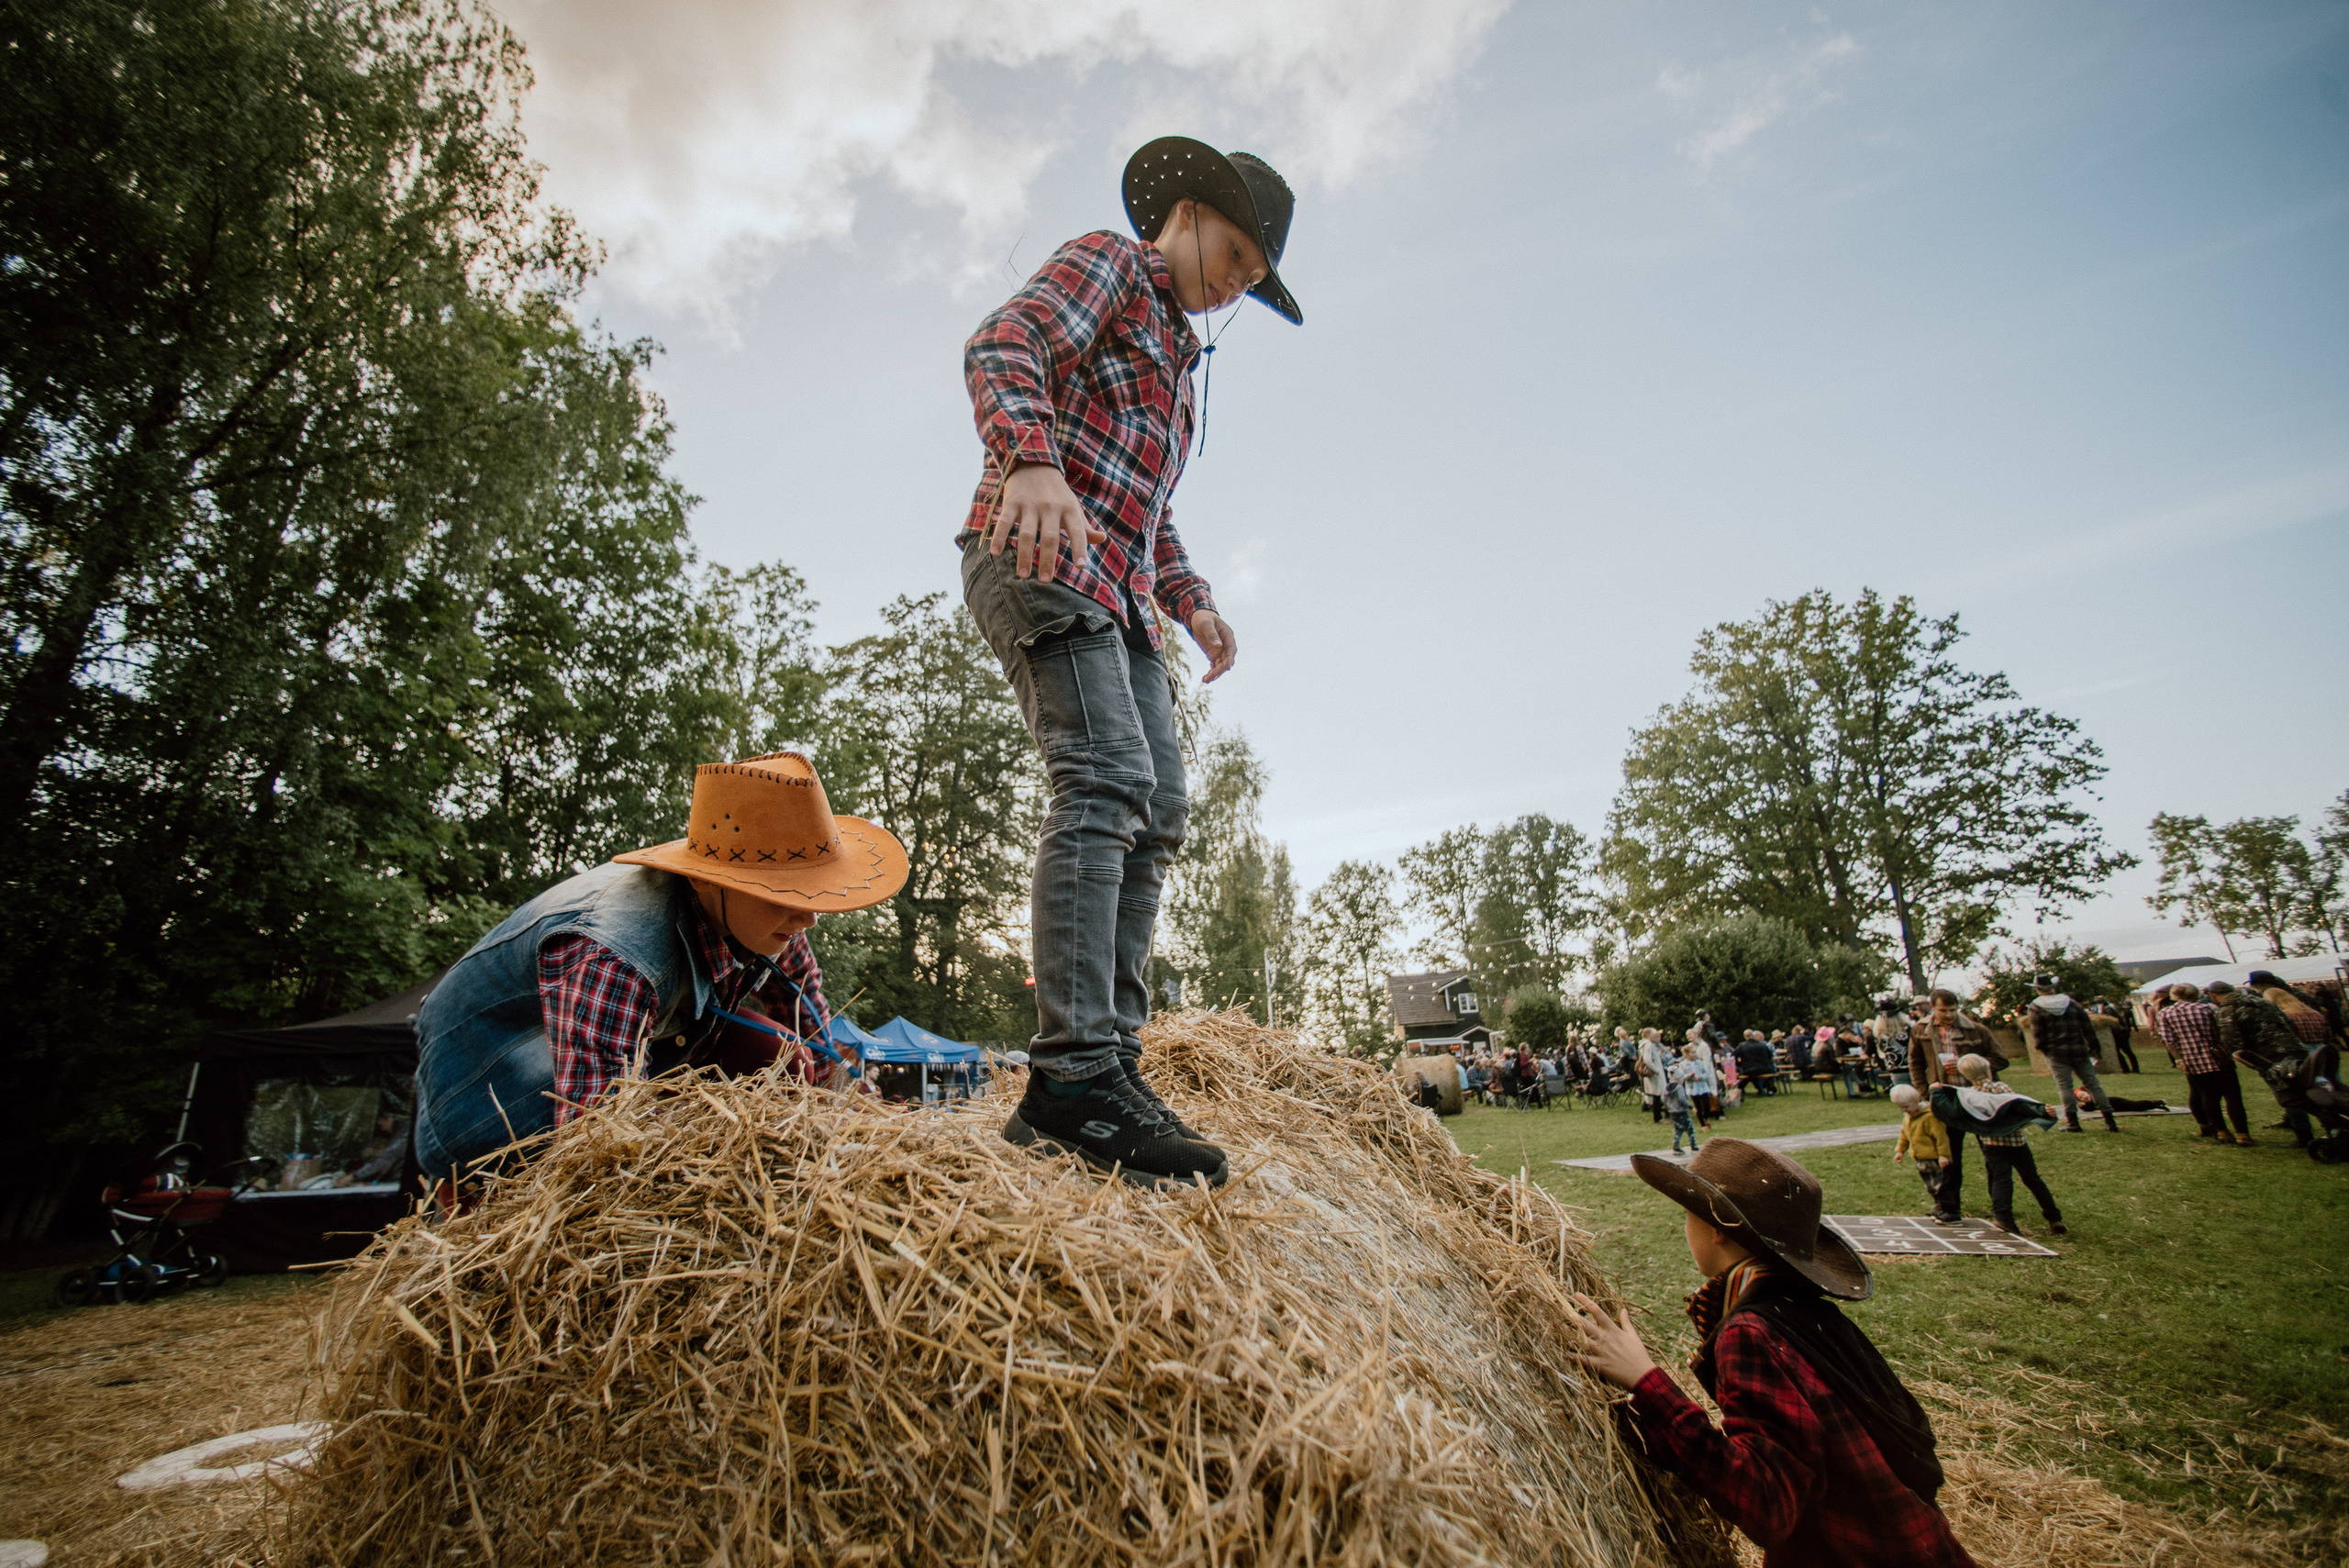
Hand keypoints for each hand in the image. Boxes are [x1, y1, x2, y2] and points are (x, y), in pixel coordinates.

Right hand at [988, 463, 1105, 581]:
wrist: (1034, 463)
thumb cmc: (1057, 493)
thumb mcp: (1072, 506)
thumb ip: (1084, 526)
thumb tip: (1102, 539)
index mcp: (1069, 509)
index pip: (1077, 531)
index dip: (1080, 548)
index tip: (1081, 567)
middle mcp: (1051, 507)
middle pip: (1049, 537)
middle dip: (1047, 560)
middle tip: (1045, 581)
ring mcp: (1030, 505)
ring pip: (1026, 533)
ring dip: (1023, 555)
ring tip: (1023, 575)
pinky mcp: (1012, 502)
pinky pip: (1004, 522)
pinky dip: (999, 537)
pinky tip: (995, 553)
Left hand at [1189, 609, 1236, 681]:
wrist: (1197, 617)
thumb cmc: (1203, 618)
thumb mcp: (1206, 624)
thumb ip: (1212, 634)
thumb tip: (1218, 646)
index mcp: (1228, 636)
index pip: (1231, 650)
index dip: (1230, 659)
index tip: (1226, 667)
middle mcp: (1226, 645)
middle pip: (1226, 660)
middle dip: (1220, 669)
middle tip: (1211, 677)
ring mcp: (1220, 651)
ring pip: (1220, 665)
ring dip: (1215, 673)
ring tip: (1205, 680)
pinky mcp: (1213, 655)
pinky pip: (1214, 665)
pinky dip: (1210, 672)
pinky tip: (1205, 679)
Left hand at [1566, 1293, 1657, 1389]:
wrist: (1643, 1375)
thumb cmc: (1639, 1355)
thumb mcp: (1634, 1336)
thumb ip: (1626, 1322)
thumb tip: (1624, 1310)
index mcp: (1613, 1330)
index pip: (1597, 1311)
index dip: (1586, 1302)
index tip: (1575, 1294)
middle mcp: (1605, 1339)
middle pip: (1585, 1324)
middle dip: (1571, 1317)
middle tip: (1559, 1309)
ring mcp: (1602, 1352)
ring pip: (1581, 1341)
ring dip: (1568, 1333)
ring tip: (1555, 1326)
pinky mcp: (1600, 1365)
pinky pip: (1584, 1360)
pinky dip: (1574, 1356)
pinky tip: (1564, 1352)